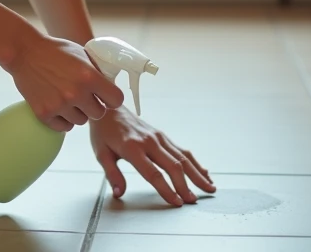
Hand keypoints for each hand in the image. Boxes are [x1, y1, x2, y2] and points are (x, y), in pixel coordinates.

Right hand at [6, 33, 125, 130]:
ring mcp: (60, 105)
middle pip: (99, 114)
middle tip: (84, 97)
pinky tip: (59, 106)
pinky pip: (64, 127)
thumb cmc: (54, 50)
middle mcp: (76, 93)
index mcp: (89, 76)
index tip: (106, 96)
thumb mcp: (82, 53)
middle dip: (94, 106)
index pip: (116, 100)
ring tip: (68, 99)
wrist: (23, 52)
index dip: (112, 98)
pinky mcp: (44, 114)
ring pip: (81, 121)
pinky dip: (63, 120)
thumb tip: (110, 85)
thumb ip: (97, 70)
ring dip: (78, 113)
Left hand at [90, 107, 214, 206]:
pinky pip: (182, 150)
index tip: (176, 202)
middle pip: (173, 165)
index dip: (166, 189)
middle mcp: (149, 141)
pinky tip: (204, 173)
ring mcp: (159, 137)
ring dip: (197, 174)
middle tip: (193, 201)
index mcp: (132, 148)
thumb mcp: (101, 153)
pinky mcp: (163, 136)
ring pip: (183, 157)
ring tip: (209, 188)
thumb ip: (112, 174)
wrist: (109, 108)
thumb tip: (119, 193)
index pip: (153, 173)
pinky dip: (195, 163)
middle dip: (185, 185)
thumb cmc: (104, 132)